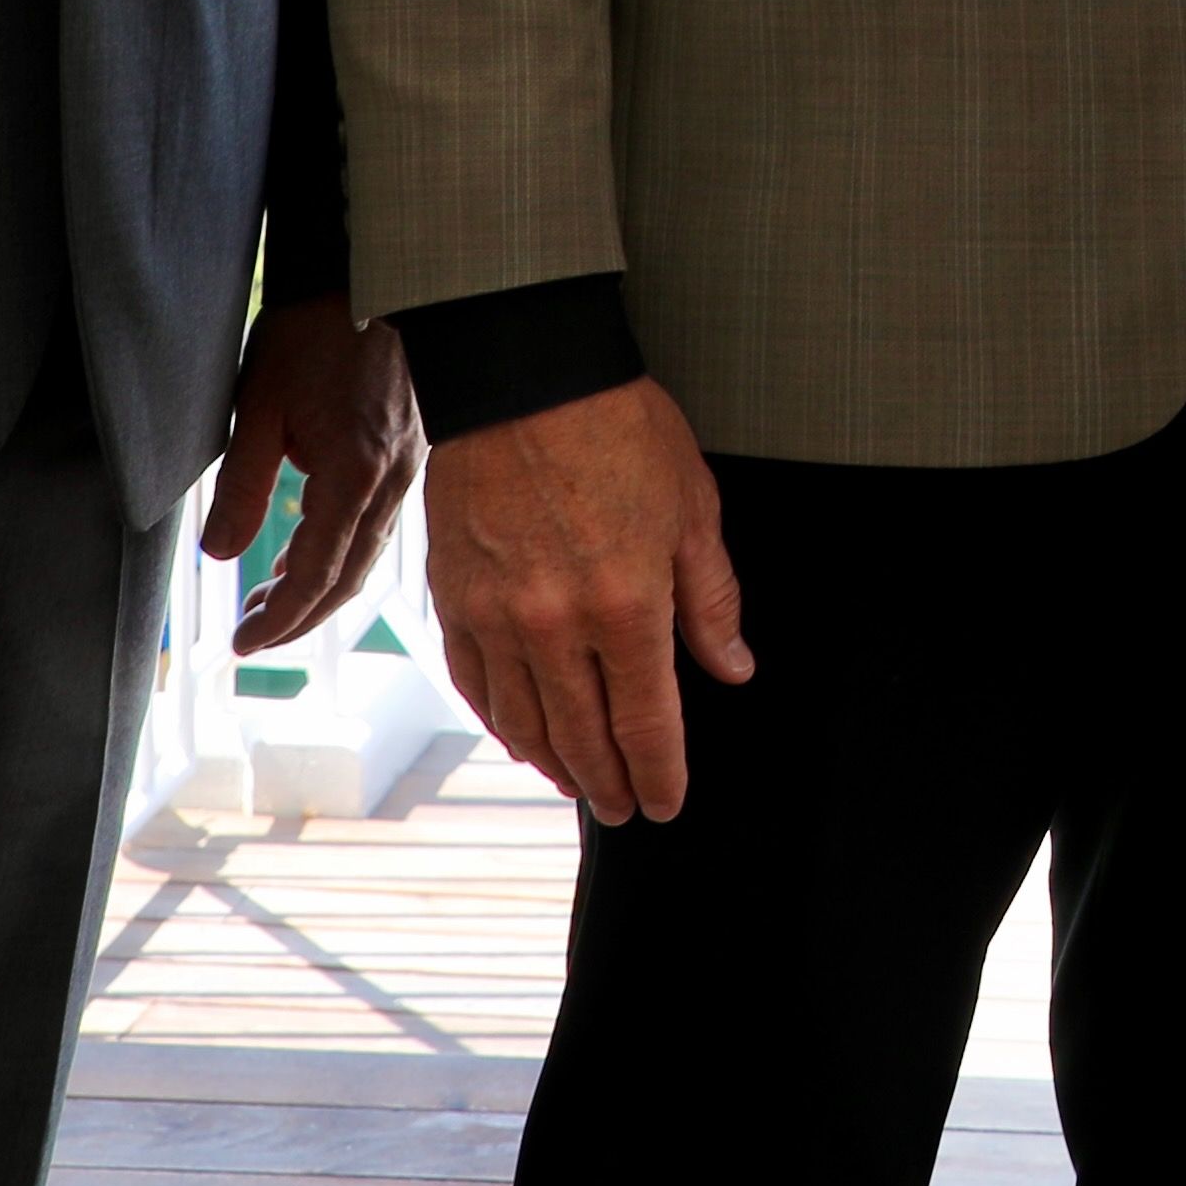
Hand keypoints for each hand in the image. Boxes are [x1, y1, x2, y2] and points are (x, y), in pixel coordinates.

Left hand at [208, 296, 420, 658]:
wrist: (373, 272)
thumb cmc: (316, 330)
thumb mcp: (261, 405)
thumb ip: (242, 485)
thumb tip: (218, 554)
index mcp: (356, 473)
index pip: (318, 574)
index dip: (280, 618)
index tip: (242, 642)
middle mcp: (391, 479)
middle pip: (350, 576)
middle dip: (299, 616)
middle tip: (250, 636)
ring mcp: (407, 466)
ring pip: (366, 552)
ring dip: (319, 588)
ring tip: (268, 602)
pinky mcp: (409, 451)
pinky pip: (376, 521)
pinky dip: (340, 551)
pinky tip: (307, 551)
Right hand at [420, 377, 747, 826]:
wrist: (525, 375)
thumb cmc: (618, 430)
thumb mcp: (693, 509)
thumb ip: (711, 600)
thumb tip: (732, 667)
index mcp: (625, 606)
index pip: (647, 721)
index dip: (660, 772)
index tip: (666, 802)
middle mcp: (555, 626)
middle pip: (584, 735)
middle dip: (609, 782)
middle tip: (623, 809)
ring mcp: (496, 617)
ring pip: (524, 721)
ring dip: (554, 763)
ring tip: (577, 785)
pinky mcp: (454, 599)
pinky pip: (475, 684)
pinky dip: (500, 721)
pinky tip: (520, 736)